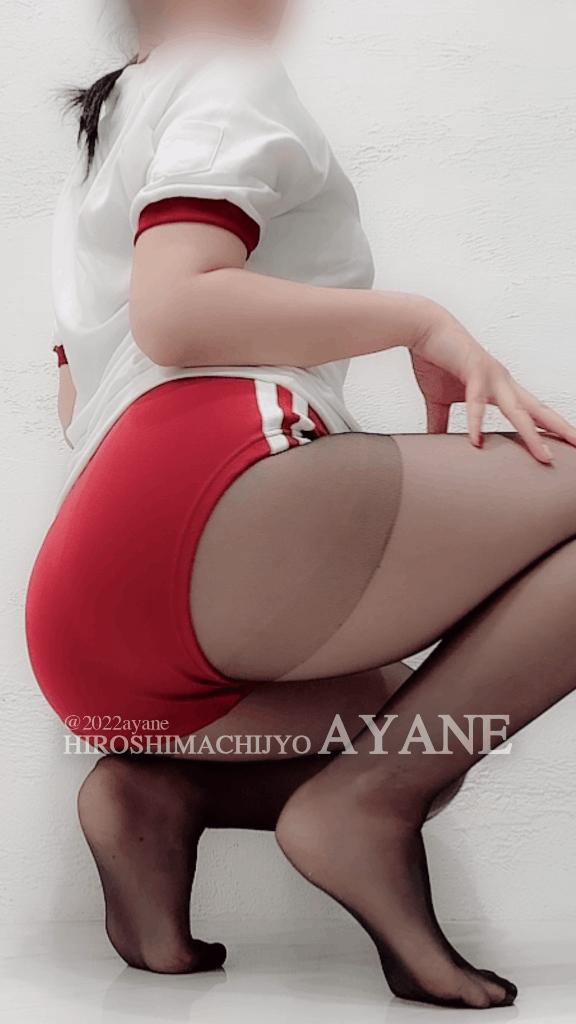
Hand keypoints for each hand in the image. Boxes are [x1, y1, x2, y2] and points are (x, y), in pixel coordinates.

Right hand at [410, 309, 575, 463]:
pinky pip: (476, 403)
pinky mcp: (474, 371)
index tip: (564, 443)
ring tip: (544, 456)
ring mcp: (492, 376)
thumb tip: (436, 442)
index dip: (549, 428)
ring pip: (518, 412)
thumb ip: (441, 422)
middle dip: (560, 430)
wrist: (422, 328)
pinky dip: (476, 423)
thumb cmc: (434, 360)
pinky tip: (477, 443)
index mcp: (500, 388)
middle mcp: (503, 382)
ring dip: (532, 435)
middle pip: (538, 412)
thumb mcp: (438, 399)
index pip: (532, 412)